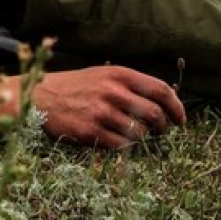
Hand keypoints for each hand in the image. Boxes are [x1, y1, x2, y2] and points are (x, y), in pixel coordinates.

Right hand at [0, 66, 186, 148]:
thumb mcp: (103, 74)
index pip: (161, 89)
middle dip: (163, 126)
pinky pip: (121, 146)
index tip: (180, 119)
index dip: (176, 106)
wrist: (40, 97)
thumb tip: (161, 101)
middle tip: (161, 131)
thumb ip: (129, 84)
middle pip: (155, 114)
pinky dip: (125, 147)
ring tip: (136, 136)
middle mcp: (113, 91)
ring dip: (143, 138)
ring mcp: (102, 112)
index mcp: (119, 74)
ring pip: (140, 133)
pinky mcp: (91, 132)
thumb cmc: (75, 86)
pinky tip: (118, 141)